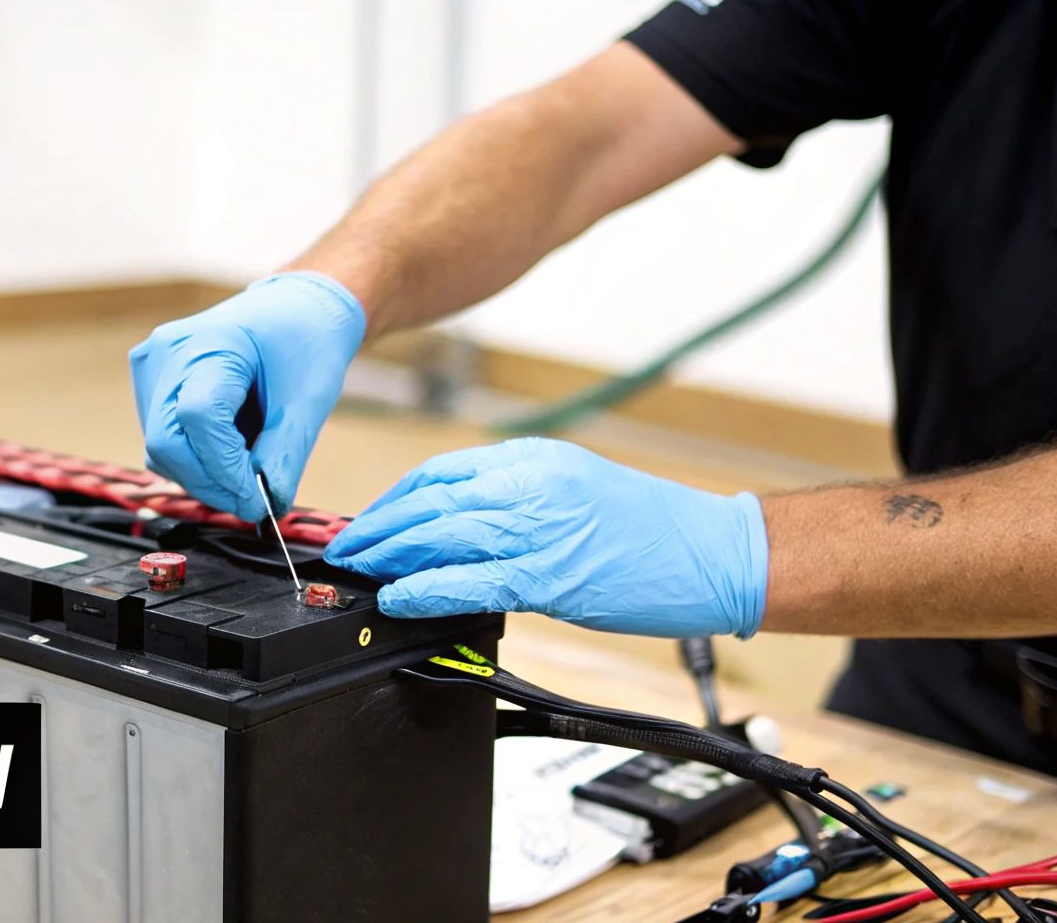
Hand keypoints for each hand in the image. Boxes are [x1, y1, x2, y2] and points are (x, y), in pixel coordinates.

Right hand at [129, 272, 365, 521]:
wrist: (295, 306)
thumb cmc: (305, 339)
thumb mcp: (308, 401)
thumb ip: (283, 456)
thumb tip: (264, 507)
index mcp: (211, 343)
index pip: (198, 418)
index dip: (225, 469)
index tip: (258, 497)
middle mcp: (169, 353)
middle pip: (168, 442)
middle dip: (211, 482)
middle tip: (253, 501)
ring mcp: (153, 366)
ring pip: (161, 448)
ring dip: (203, 474)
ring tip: (246, 469)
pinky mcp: (152, 382)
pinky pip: (163, 437)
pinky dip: (196, 457)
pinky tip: (229, 450)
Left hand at [323, 438, 768, 637]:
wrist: (714, 552)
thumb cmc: (651, 528)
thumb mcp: (575, 488)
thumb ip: (517, 499)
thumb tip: (460, 526)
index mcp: (533, 460)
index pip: (441, 473)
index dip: (395, 499)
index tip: (368, 521)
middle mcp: (530, 485)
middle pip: (430, 500)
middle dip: (377, 527)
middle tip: (342, 548)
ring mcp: (539, 529)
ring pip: (441, 534)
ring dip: (388, 554)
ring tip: (356, 571)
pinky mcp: (550, 575)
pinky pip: (471, 579)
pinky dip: (425, 587)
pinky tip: (397, 596)